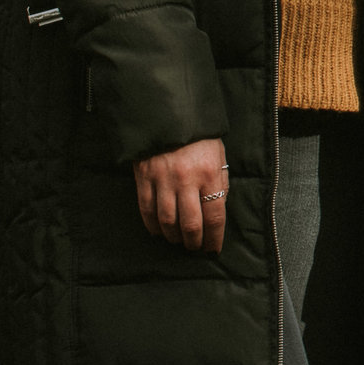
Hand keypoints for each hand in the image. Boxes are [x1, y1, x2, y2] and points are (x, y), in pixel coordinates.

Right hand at [134, 137, 229, 252]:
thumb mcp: (218, 156)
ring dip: (174, 237)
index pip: (215, 216)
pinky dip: (153, 226)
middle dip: (194, 242)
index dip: (214, 237)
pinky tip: (159, 232)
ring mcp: (163, 180)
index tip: (213, 249)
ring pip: (168, 221)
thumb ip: (219, 183)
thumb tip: (217, 211)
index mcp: (210, 173)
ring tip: (179, 241)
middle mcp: (187, 180)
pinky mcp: (144, 178)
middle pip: (191, 224)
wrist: (169, 116)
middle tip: (195, 248)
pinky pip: (147, 210)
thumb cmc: (199, 138)